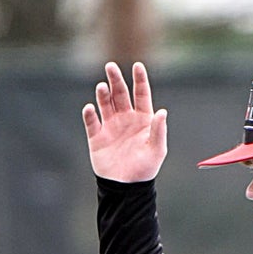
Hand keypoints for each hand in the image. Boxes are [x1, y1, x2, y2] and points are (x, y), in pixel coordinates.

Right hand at [82, 61, 167, 181]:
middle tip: (111, 67)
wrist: (127, 188)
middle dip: (116, 80)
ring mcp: (110, 126)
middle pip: (120, 94)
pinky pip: (91, 121)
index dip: (139, 80)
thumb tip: (162, 112)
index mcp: (143, 120)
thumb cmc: (145, 169)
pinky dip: (90, 114)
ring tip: (102, 87)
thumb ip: (159, 130)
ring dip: (103, 94)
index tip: (137, 66)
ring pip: (105, 103)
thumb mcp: (156, 150)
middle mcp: (126, 119)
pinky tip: (90, 108)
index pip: (141, 95)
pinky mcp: (96, 136)